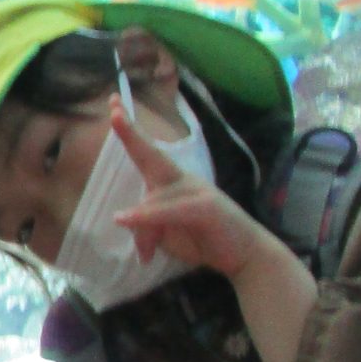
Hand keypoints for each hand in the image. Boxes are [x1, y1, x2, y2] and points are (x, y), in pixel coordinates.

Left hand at [105, 100, 281, 280]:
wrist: (247, 255)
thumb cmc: (203, 240)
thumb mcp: (166, 237)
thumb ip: (145, 226)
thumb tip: (124, 222)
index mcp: (171, 183)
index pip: (147, 153)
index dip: (130, 131)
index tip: (114, 105)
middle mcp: (183, 180)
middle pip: (151, 155)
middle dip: (131, 133)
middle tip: (113, 110)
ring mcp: (196, 191)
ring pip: (152, 201)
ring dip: (144, 232)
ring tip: (146, 255)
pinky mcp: (206, 206)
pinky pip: (169, 209)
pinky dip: (147, 215)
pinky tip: (126, 218)